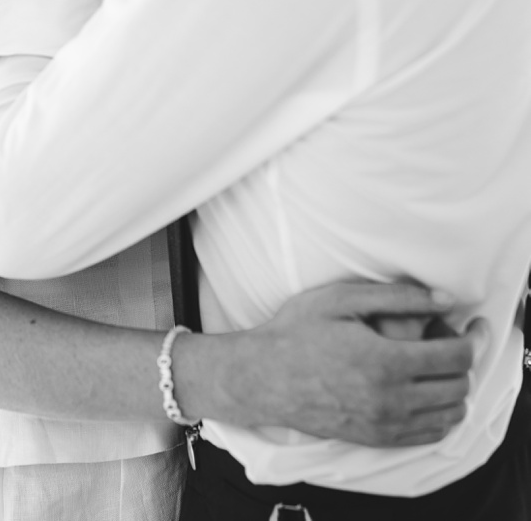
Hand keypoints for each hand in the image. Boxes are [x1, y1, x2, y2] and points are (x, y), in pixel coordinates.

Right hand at [193, 281, 480, 445]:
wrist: (262, 376)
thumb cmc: (296, 332)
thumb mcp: (340, 299)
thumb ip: (397, 297)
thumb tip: (445, 300)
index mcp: (384, 361)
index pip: (456, 357)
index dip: (473, 339)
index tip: (472, 327)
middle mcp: (391, 399)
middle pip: (458, 386)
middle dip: (463, 362)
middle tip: (447, 342)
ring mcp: (385, 423)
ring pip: (450, 414)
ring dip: (454, 389)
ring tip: (435, 367)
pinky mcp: (378, 438)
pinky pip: (431, 433)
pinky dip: (440, 414)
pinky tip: (424, 392)